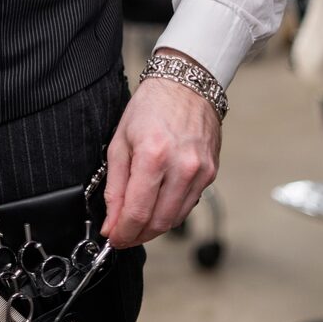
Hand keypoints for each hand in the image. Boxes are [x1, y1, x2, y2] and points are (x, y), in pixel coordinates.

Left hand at [101, 59, 220, 247]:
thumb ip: (115, 185)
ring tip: (138, 219)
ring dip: (154, 227)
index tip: (113, 237)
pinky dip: (171, 211)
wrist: (185, 85)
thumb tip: (112, 221)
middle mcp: (181, 166)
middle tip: (123, 232)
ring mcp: (200, 172)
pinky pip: (188, 205)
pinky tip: (158, 203)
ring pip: (175, 219)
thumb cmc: (151, 107)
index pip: (137, 211)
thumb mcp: (120, 141)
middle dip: (137, 234)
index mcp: (154, 155)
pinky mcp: (211, 174)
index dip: (122, 232)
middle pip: (158, 222)